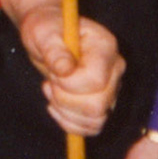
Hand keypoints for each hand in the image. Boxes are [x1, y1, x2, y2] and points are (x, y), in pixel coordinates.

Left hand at [15, 5, 123, 135]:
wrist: (47, 38)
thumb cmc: (45, 30)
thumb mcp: (42, 33)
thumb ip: (54, 50)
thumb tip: (65, 69)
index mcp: (106, 46)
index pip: (96, 81)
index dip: (69, 84)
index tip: (54, 72)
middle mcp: (115, 68)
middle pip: (98, 105)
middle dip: (65, 99)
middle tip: (50, 81)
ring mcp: (112, 88)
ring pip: (96, 120)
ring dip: (65, 111)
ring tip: (51, 90)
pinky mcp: (103, 103)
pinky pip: (92, 127)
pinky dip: (69, 122)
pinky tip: (55, 105)